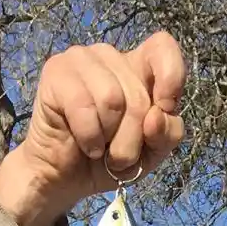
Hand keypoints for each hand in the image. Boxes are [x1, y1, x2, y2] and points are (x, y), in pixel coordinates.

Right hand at [0, 32, 186, 225]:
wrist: (66, 178)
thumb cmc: (110, 159)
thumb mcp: (152, 152)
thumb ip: (168, 133)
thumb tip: (156, 116)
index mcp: (140, 68)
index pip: (163, 47)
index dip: (171, 77)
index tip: (164, 108)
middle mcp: (112, 57)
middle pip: (139, 95)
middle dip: (133, 139)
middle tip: (118, 154)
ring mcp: (81, 58)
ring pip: (112, 99)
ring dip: (110, 139)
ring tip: (99, 148)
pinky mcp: (56, 71)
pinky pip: (84, 106)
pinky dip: (89, 137)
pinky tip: (85, 144)